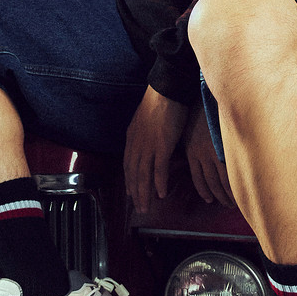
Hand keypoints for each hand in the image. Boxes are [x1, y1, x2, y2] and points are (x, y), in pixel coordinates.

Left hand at [124, 86, 188, 214]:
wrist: (168, 88)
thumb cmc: (162, 100)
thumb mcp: (148, 118)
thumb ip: (147, 132)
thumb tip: (151, 141)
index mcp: (133, 136)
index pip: (128, 163)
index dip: (130, 180)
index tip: (131, 192)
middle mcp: (137, 143)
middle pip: (133, 173)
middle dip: (135, 192)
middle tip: (139, 208)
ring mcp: (149, 145)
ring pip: (143, 175)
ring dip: (144, 193)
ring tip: (146, 207)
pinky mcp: (163, 145)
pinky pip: (159, 169)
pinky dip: (159, 183)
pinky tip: (161, 194)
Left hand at [183, 105, 234, 207]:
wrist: (207, 94)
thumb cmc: (203, 108)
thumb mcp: (194, 129)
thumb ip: (199, 144)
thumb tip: (205, 153)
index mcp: (192, 151)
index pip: (199, 179)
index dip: (205, 191)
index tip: (211, 198)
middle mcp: (201, 155)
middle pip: (210, 184)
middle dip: (218, 197)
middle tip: (227, 203)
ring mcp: (213, 153)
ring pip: (220, 183)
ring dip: (227, 195)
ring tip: (235, 202)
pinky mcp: (224, 149)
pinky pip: (230, 175)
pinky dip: (234, 187)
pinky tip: (241, 190)